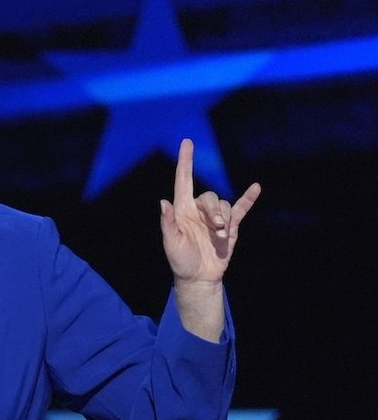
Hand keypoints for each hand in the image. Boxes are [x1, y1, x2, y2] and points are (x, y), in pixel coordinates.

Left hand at [160, 139, 259, 338]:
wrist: (199, 277)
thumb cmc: (180, 260)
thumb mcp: (171, 242)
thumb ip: (168, 223)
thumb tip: (164, 203)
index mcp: (182, 209)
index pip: (183, 180)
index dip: (185, 161)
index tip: (187, 142)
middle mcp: (198, 209)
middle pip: (210, 197)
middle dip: (214, 212)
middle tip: (216, 229)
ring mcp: (216, 217)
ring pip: (225, 205)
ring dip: (225, 219)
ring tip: (221, 236)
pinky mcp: (231, 226)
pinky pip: (241, 208)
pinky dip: (248, 198)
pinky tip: (256, 187)